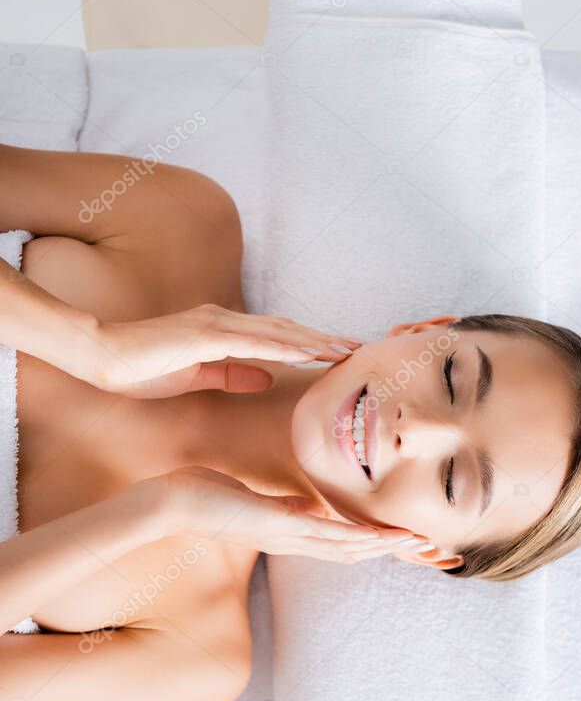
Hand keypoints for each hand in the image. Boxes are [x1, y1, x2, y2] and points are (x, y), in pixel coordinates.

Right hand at [86, 305, 363, 397]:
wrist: (102, 357)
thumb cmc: (142, 370)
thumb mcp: (196, 378)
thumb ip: (232, 375)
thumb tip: (266, 378)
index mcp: (223, 331)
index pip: (278, 337)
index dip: (311, 344)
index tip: (339, 354)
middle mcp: (225, 321)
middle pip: (287, 329)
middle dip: (324, 339)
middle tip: (359, 348)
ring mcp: (216, 325)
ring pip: (278, 332)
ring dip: (315, 341)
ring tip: (346, 350)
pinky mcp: (205, 335)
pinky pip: (254, 342)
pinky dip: (285, 347)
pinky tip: (309, 353)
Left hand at [160, 466, 430, 562]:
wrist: (173, 504)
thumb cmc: (206, 496)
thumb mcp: (255, 501)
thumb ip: (286, 506)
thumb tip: (311, 506)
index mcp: (289, 532)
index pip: (339, 541)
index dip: (373, 542)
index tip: (404, 536)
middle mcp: (292, 540)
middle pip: (352, 550)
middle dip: (390, 548)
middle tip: (429, 545)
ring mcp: (287, 536)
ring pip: (346, 546)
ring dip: (384, 546)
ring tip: (419, 542)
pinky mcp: (279, 527)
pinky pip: (325, 535)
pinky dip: (357, 538)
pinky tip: (380, 538)